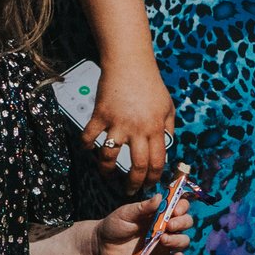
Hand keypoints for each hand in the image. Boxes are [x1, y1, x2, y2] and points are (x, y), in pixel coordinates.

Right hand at [85, 58, 172, 193]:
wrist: (129, 64)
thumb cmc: (150, 85)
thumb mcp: (168, 107)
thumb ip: (168, 129)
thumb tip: (168, 148)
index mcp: (156, 128)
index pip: (157, 161)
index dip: (154, 177)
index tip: (150, 185)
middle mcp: (137, 129)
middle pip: (136, 165)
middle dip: (134, 183)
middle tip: (130, 191)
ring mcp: (117, 123)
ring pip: (110, 156)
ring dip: (106, 170)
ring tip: (107, 175)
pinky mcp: (100, 116)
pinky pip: (89, 137)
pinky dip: (86, 147)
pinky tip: (89, 151)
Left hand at [92, 191, 193, 254]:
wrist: (102, 246)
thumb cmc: (114, 225)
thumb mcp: (126, 213)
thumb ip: (143, 207)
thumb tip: (159, 196)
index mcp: (160, 213)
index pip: (180, 206)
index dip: (182, 207)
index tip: (174, 210)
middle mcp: (166, 228)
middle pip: (186, 223)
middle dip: (182, 223)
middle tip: (168, 226)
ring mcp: (164, 244)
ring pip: (184, 241)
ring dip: (178, 240)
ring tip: (162, 241)